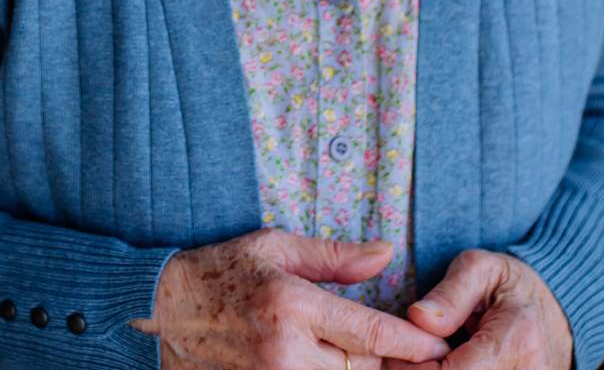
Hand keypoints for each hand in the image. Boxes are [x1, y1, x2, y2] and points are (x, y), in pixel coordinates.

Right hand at [130, 227, 451, 368]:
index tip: (442, 347)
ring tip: (396, 365)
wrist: (161, 310)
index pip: (371, 334)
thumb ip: (335, 256)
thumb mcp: (276, 246)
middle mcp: (286, 351)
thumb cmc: (222, 269)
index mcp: (293, 305)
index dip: (414, 345)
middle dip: (398, 367)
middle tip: (431, 358)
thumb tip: (388, 253)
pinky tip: (351, 367)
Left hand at [386, 249, 571, 369]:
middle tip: (406, 358)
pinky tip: (448, 366)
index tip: (399, 351)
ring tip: (430, 360)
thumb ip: (449, 294)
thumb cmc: (512, 287)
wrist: (559, 312)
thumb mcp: (480, 269)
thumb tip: (418, 318)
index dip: (415, 366)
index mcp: (515, 342)